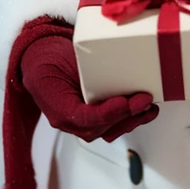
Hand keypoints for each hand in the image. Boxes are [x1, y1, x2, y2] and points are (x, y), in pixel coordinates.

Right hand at [20, 34, 158, 142]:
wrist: (40, 62)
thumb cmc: (47, 59)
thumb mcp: (58, 57)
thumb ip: (83, 64)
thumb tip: (113, 60)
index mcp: (57, 107)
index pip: (85, 119)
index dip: (108, 113)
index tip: (125, 102)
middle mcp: (69, 121)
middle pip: (101, 128)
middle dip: (126, 116)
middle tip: (144, 99)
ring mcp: (80, 122)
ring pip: (109, 131)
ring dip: (132, 121)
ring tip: (149, 107)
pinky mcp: (92, 117)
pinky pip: (111, 125)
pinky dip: (129, 119)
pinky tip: (144, 109)